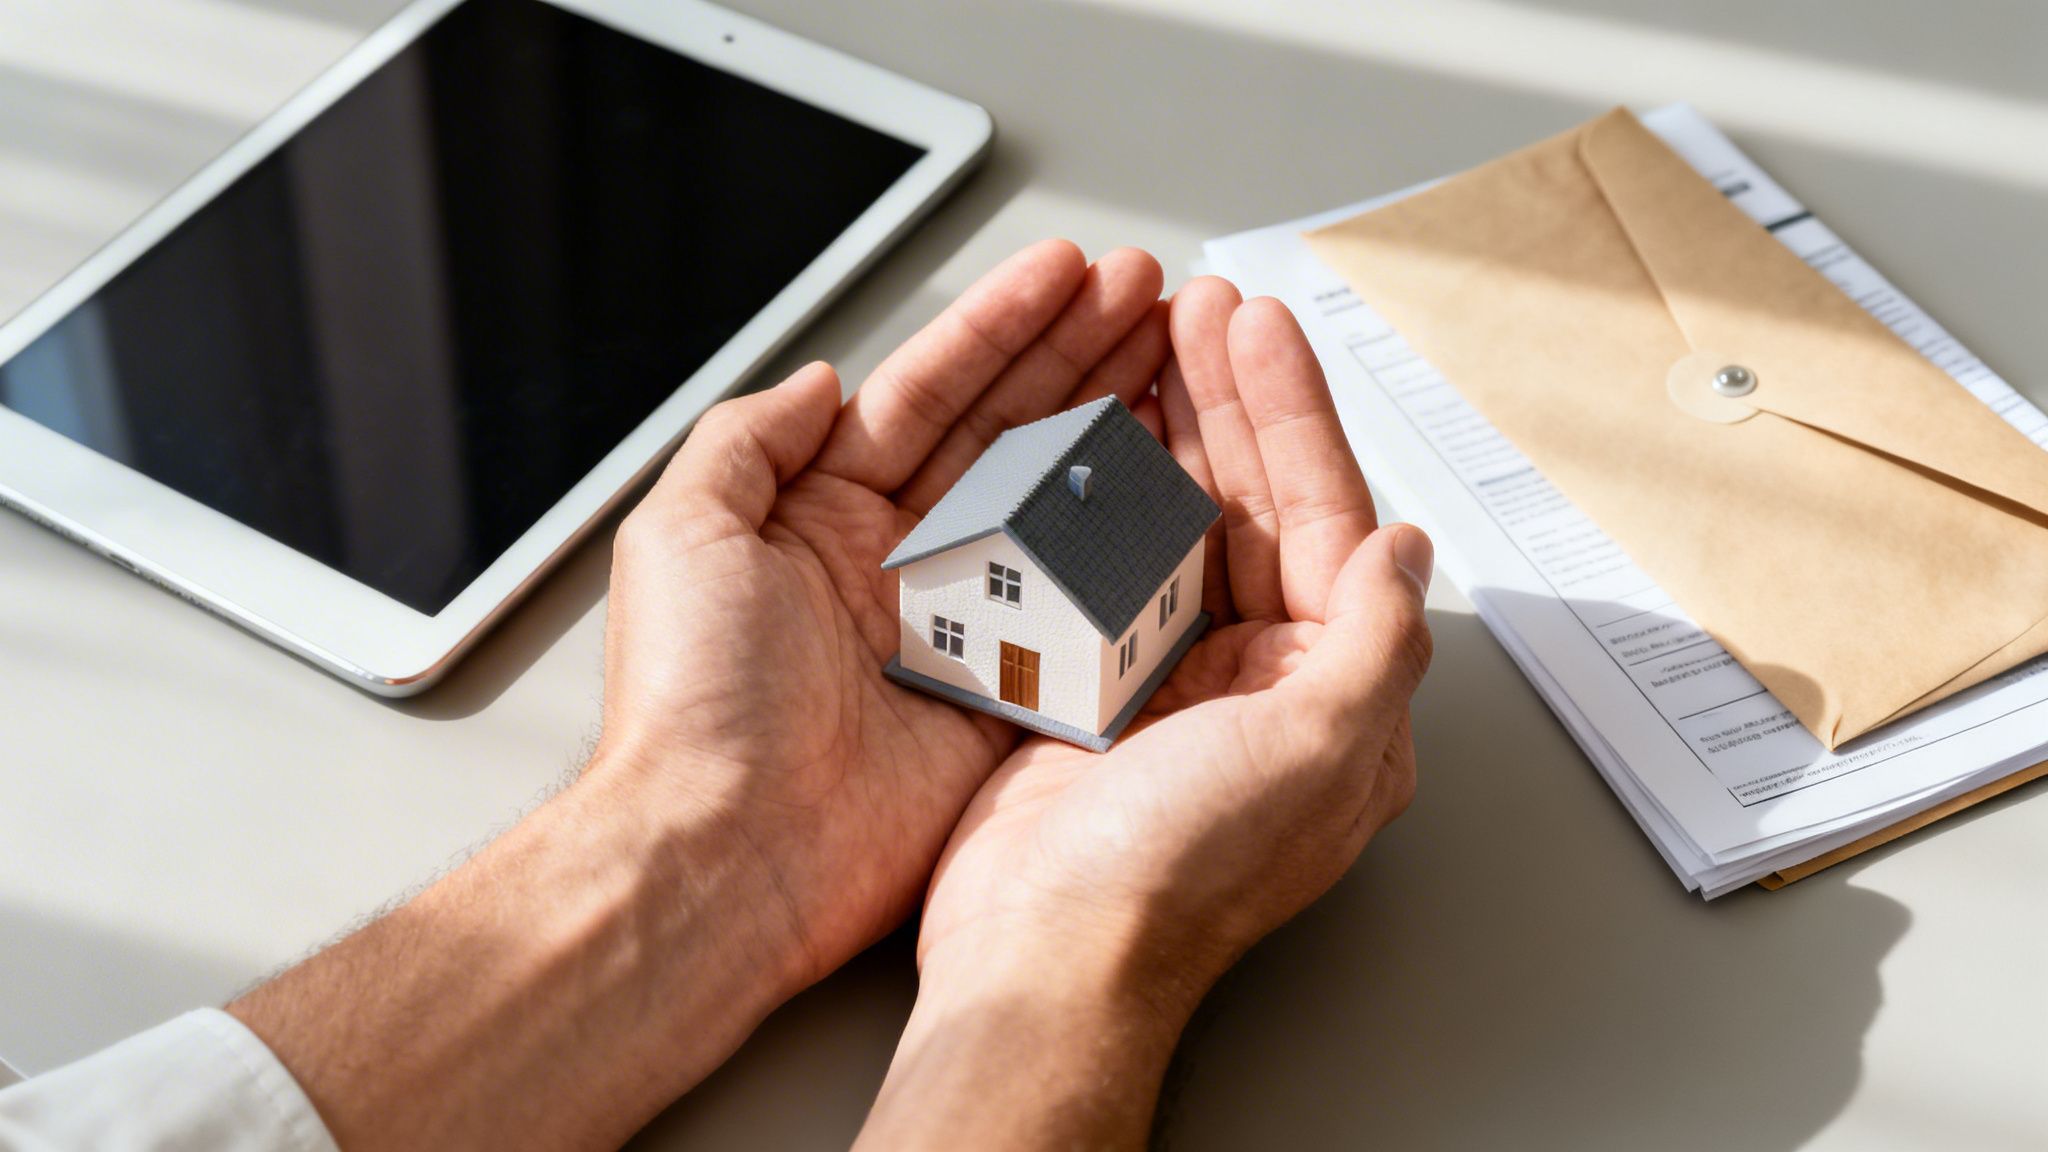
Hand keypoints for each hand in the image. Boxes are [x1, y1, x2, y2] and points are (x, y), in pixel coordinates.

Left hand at [228, 242, 1176, 1151]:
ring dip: (1111, 426)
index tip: (1064, 273)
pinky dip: (1126, 550)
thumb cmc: (692, 705)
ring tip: (1173, 353)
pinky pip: (1077, 609)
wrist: (730, 854)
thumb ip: (746, 440)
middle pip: (1004, 430)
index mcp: (820, 514)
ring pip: (1051, 504)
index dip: (1000, 326)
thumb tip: (819, 377)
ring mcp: (958, 626)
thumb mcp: (681, 535)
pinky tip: (1170, 487)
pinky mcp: (1005, 696)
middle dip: (1077, 352)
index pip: (927, 392)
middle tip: (1145, 292)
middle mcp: (896, 562)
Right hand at [859, 280, 1432, 1148]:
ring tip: (1144, 346)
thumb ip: (1374, 642)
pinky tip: (1085, 438)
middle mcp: (1258, 683)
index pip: (1329, 522)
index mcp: (1329, 696)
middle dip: (1229, 402)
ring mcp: (1170, 681)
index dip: (1298, 416)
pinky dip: (1095, 496)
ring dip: (1164, 433)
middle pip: (1254, 507)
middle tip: (1198, 311)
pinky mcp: (1090, 688)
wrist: (1041, 955)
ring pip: (1176, 524)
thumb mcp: (1314, 752)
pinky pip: (1103, 566)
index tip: (1262, 331)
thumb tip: (1410, 549)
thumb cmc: (1174, 878)